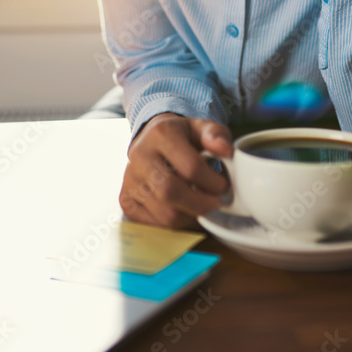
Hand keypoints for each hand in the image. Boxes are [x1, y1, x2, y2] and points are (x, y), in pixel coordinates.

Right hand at [120, 113, 233, 228]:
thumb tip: (225, 150)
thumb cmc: (181, 136)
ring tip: (201, 206)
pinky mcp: (126, 200)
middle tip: (215, 204)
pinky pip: (153, 225)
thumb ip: (216, 134)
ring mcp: (129, 179)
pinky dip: (174, 225)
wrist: (152, 140)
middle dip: (201, 204)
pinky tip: (184, 211)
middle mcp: (139, 156)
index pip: (190, 167)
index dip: (213, 182)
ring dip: (190, 217)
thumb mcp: (201, 127)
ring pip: (164, 214)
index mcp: (160, 133)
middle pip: (171, 192)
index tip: (223, 187)